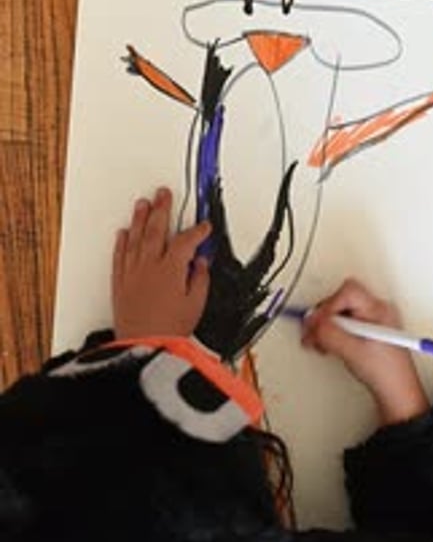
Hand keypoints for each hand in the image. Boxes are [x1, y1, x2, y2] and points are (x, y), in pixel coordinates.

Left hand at [112, 186, 210, 339]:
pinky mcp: (120, 283)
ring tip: (143, 203)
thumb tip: (200, 263)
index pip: (186, 241)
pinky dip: (122, 242)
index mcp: (171, 270)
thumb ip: (199, 279)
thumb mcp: (195, 305)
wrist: (143, 347)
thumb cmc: (170, 331)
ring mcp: (132, 273)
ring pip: (136, 238)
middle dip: (162, 209)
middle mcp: (149, 266)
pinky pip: (120, 255)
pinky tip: (124, 232)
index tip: (204, 227)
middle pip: (156, 230)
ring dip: (140, 218)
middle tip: (164, 194)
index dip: (197, 231)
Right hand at [302, 279, 428, 424]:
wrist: (396, 390)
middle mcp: (376, 311)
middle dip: (323, 318)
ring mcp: (371, 320)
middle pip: (340, 300)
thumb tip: (311, 321)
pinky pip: (342, 323)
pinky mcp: (365, 330)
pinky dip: (331, 333)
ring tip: (321, 344)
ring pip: (338, 312)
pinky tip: (329, 346)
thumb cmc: (385, 372)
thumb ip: (329, 334)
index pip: (348, 292)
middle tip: (314, 334)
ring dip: (325, 327)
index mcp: (378, 310)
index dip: (330, 305)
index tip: (320, 323)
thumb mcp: (351, 351)